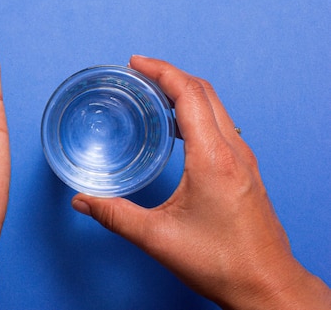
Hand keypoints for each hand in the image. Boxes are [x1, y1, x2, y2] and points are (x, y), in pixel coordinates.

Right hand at [72, 56, 330, 308]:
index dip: (160, 71)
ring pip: (216, 105)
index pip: (189, 94)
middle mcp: (234, 151)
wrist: (267, 286)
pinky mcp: (246, 170)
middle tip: (138, 72)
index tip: (135, 63)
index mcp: (213, 158)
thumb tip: (83, 200)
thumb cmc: (222, 263)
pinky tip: (176, 127)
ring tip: (153, 92)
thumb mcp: (158, 239)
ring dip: (185, 90)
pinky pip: (222, 123)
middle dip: (169, 74)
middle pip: (204, 91)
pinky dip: (197, 110)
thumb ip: (115, 216)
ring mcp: (244, 159)